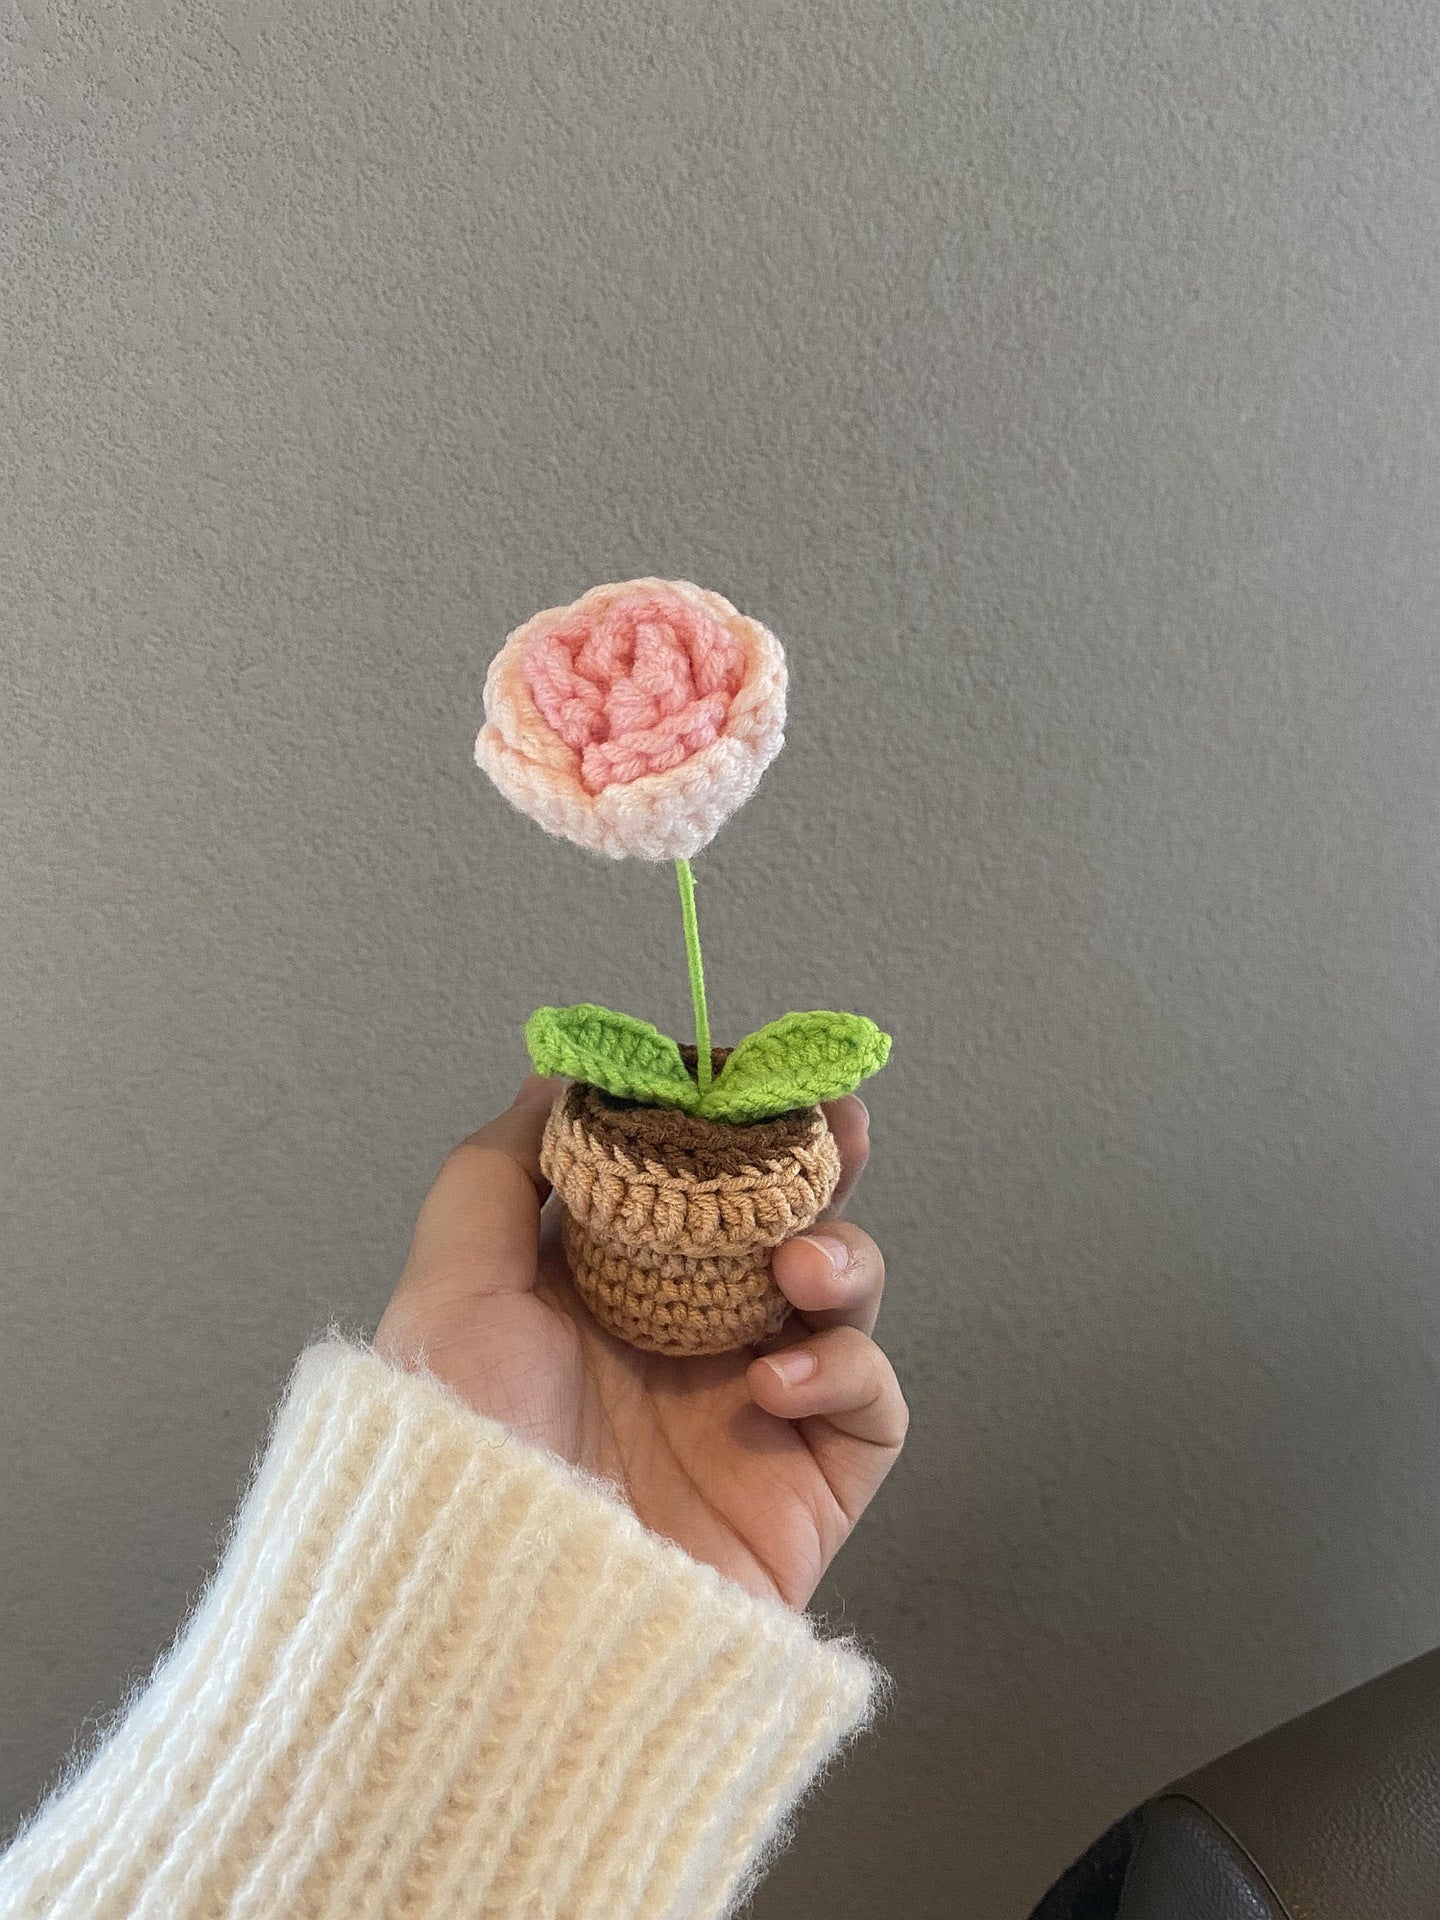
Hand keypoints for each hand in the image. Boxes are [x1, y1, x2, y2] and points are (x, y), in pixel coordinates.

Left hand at [374, 1075, 907, 1608]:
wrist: (498, 1638)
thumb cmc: (458, 1458)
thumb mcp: (449, 1293)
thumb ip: (498, 1174)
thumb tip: (556, 1078)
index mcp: (598, 1293)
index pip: (683, 1183)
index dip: (725, 1121)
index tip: (747, 1072)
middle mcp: (680, 1344)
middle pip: (777, 1225)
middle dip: (815, 1165)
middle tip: (838, 1123)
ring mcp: (750, 1414)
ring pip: (839, 1300)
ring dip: (839, 1257)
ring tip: (798, 1268)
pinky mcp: (806, 1486)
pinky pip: (867, 1405)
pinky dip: (845, 1372)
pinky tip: (777, 1388)